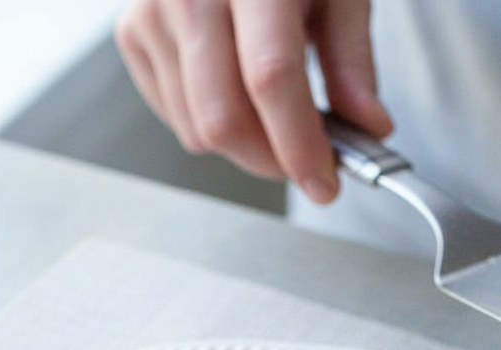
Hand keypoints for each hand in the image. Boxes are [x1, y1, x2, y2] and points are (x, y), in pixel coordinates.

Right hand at [115, 0, 391, 202]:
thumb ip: (353, 61)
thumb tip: (367, 129)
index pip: (271, 78)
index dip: (299, 145)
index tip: (325, 182)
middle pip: (223, 118)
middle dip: (270, 159)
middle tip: (305, 159)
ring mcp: (152, 11)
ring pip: (196, 129)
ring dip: (244, 145)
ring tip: (274, 114)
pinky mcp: (133, 32)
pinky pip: (174, 115)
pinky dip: (210, 124)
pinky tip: (234, 91)